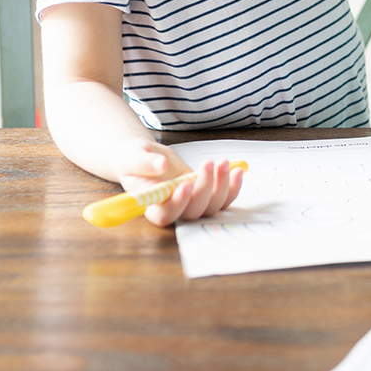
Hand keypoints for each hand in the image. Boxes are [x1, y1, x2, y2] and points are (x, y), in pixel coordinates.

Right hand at [118, 145, 244, 226]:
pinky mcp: (203, 195)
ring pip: (211, 207)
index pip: (165, 215)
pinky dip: (232, 187)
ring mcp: (190, 203)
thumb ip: (144, 162)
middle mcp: (173, 209)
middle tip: (207, 164)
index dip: (178, 204)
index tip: (186, 183)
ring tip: (222, 163)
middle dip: (204, 189)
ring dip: (221, 186)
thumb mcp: (133, 156)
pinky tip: (237, 171)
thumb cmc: (133, 159)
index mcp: (151, 205)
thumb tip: (160, 165)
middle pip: (193, 212)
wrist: (145, 157)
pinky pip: (222, 199)